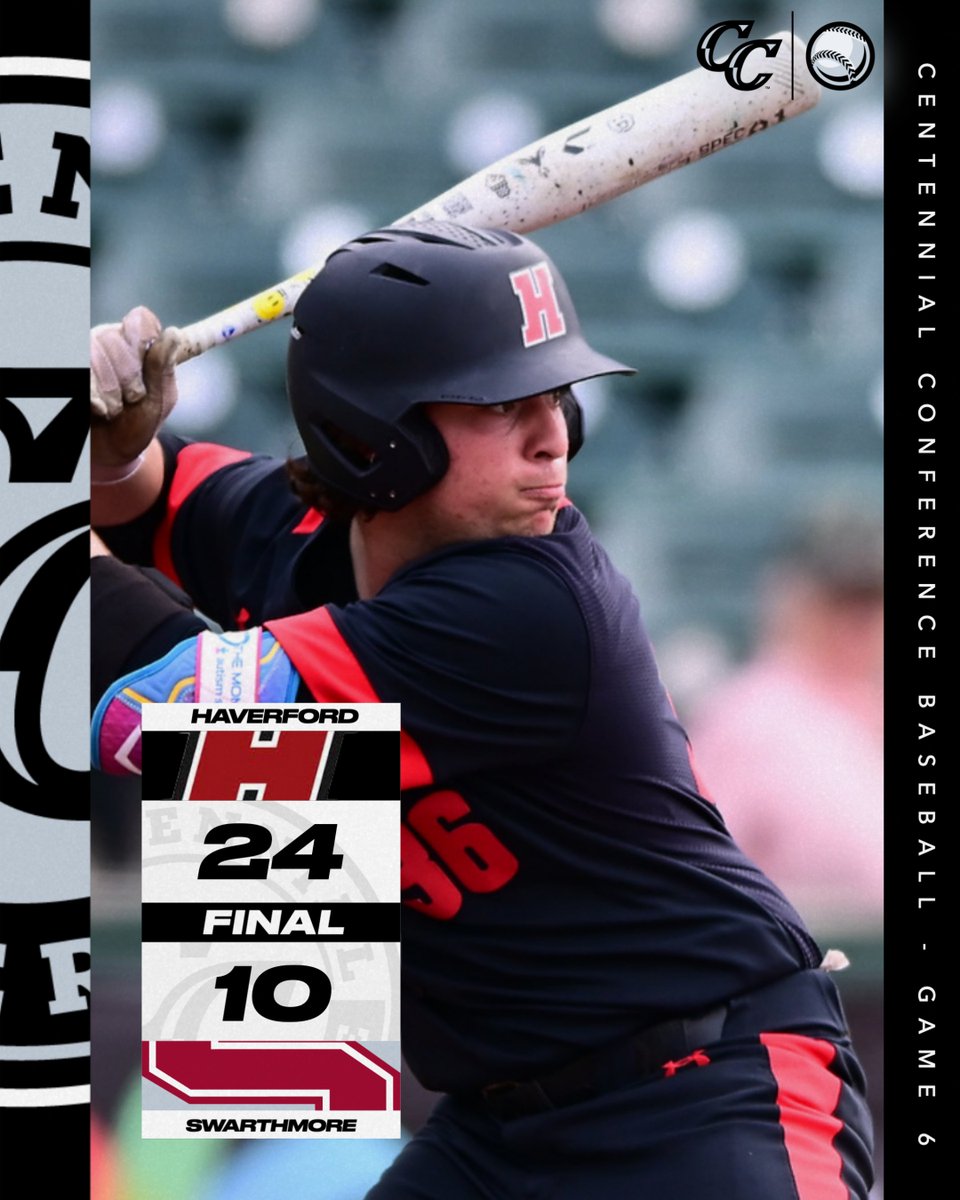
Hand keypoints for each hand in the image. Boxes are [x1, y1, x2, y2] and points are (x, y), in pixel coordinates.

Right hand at [90, 306, 180, 469]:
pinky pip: (81, 373)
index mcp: (138, 344)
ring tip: (116, 408)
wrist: (112, 452)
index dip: (145, 342)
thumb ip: (163, 368)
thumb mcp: (160, 399)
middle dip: (129, 377)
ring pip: (95, 354)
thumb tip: (172, 333)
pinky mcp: (72, 369)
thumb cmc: (139, 423)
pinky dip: (95, 397)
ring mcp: (87, 353)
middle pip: (116, 339)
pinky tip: (101, 410)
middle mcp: (110, 341)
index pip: (140, 321)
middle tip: (133, 398)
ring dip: (112, 390)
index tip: (150, 367)